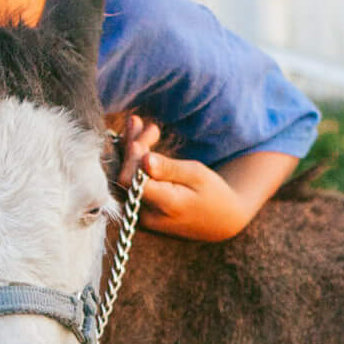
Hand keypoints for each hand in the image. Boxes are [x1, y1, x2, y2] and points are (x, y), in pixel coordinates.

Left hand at [110, 116, 297, 242]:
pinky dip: (132, 161)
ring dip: (129, 150)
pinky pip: (129, 183)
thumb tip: (144, 159)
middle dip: (130, 147)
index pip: (131, 180)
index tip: (139, 138)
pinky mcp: (139, 210)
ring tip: (139, 124)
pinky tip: (138, 141)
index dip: (130, 157)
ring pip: (124, 178)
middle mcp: (147, 215)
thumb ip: (169, 168)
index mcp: (164, 206)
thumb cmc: (213, 194)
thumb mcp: (197, 175)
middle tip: (139, 122)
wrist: (219, 222)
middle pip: (124, 178)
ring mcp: (140, 215)